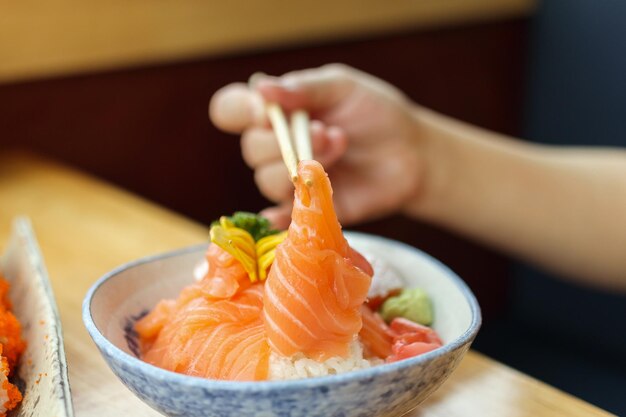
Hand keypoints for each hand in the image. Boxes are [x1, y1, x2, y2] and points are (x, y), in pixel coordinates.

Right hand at [209, 64, 423, 227]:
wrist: (412, 154)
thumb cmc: (376, 114)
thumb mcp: (343, 88)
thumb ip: (304, 87)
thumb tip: (261, 88)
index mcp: (278, 112)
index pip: (230, 110)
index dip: (240, 112)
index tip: (269, 113)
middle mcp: (276, 146)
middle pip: (250, 149)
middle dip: (286, 141)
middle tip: (329, 132)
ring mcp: (289, 179)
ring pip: (266, 180)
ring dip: (300, 166)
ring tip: (340, 149)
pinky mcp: (306, 209)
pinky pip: (281, 219)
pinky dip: (280, 217)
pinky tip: (292, 211)